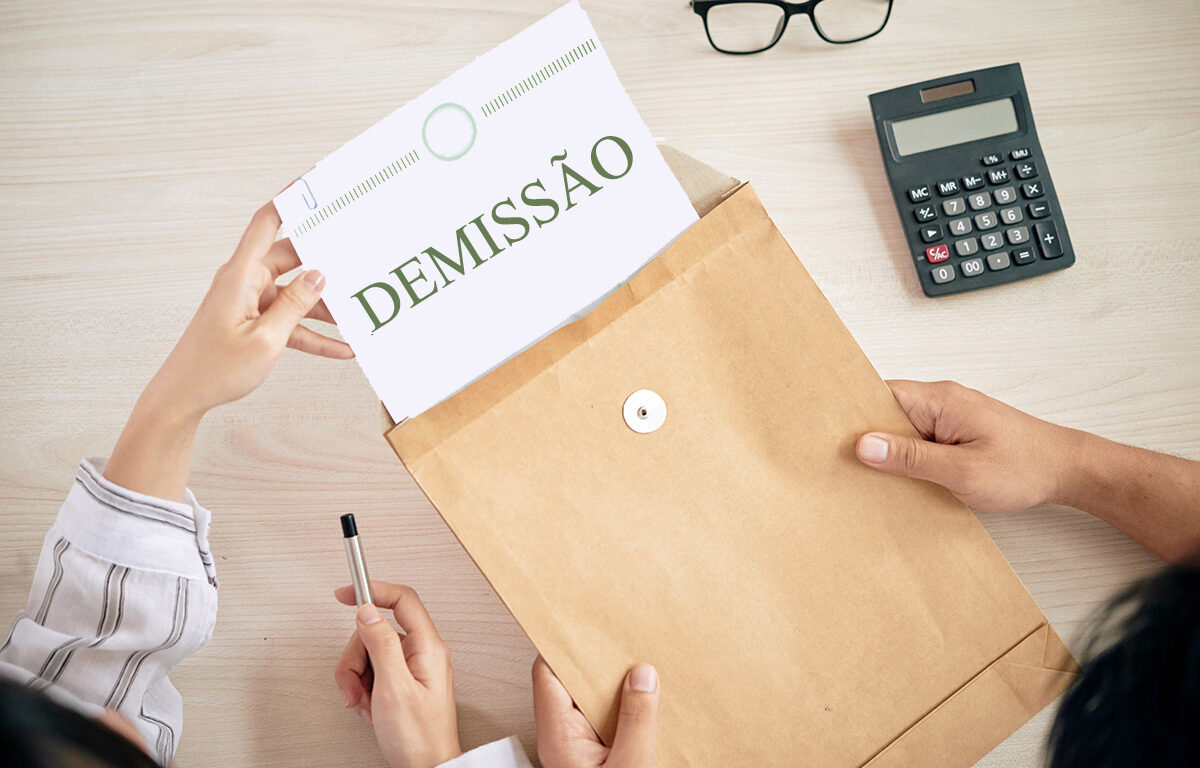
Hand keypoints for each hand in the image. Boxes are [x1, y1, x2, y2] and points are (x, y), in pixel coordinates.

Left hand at [147, 202, 351, 420]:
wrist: (184, 397)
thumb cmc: (214, 369)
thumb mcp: (265, 338)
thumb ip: (296, 304)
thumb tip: (320, 275)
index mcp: (241, 275)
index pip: (267, 222)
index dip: (291, 198)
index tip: (316, 181)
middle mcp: (245, 282)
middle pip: (292, 258)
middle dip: (325, 258)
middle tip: (356, 253)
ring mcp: (250, 302)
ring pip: (297, 293)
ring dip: (325, 306)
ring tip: (358, 313)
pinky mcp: (255, 322)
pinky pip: (291, 322)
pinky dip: (314, 333)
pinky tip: (342, 347)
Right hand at [334, 582, 460, 767]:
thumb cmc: (419, 737)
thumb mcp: (393, 688)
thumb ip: (380, 645)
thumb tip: (367, 611)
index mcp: (427, 646)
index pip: (402, 600)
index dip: (373, 590)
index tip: (345, 593)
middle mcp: (422, 652)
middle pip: (376, 632)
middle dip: (355, 658)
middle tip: (355, 687)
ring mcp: (412, 668)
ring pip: (369, 654)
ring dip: (357, 679)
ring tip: (365, 703)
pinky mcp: (402, 683)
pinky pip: (373, 673)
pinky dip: (364, 689)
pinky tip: (370, 707)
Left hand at [533, 656, 658, 767]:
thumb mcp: (630, 765)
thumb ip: (636, 721)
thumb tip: (643, 678)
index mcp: (558, 739)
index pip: (548, 675)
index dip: (565, 648)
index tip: (587, 628)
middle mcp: (566, 741)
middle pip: (576, 686)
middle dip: (602, 665)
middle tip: (627, 648)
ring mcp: (584, 751)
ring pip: (597, 706)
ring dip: (622, 690)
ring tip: (647, 675)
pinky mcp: (604, 759)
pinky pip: (614, 725)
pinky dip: (632, 713)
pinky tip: (652, 707)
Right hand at [855, 380, 1071, 512]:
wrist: (1069, 471)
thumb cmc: (1026, 467)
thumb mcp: (962, 470)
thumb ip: (911, 457)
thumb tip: (865, 444)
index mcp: (940, 399)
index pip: (879, 394)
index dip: (850, 410)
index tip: (826, 430)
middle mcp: (942, 401)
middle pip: (885, 411)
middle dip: (865, 435)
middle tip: (842, 461)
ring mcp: (949, 416)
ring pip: (901, 428)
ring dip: (888, 451)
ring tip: (870, 475)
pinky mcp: (956, 433)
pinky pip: (919, 439)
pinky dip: (907, 457)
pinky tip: (903, 478)